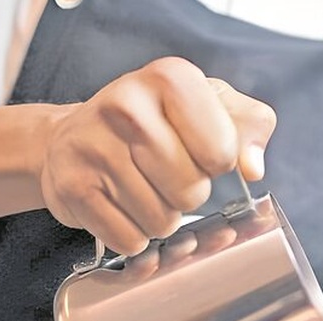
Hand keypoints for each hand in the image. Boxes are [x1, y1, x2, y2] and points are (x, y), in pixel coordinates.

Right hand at [38, 57, 276, 255]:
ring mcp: (93, 148)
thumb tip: (252, 167)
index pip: (222, 151)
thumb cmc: (151, 123)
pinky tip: (121, 208)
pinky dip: (133, 236)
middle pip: (190, 192)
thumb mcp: (208, 106)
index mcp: (169, 78)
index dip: (218, 163)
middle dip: (188, 196)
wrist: (70, 139)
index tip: (200, 153)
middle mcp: (126, 106)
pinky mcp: (72, 188)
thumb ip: (248, 126)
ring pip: (160, 222)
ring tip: (143, 192)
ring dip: (160, 219)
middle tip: (168, 178)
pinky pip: (128, 239)